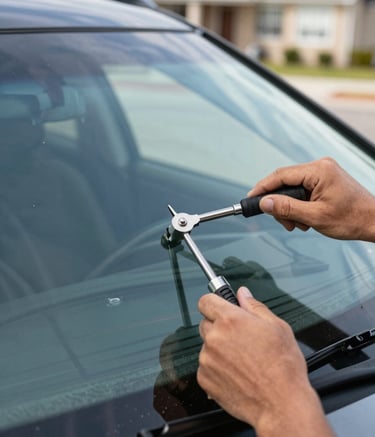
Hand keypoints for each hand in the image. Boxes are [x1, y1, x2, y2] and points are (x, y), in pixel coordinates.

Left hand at [197, 287, 333, 436]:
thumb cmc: (283, 366)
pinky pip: (206, 367)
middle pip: (205, 323)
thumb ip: (255, 306)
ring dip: (219, 349)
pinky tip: (237, 374)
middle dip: (219, 327)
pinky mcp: (205, 379)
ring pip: (207, 346)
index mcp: (230, 320)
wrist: (281, 404)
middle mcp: (215, 337)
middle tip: (240, 338)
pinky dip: (217, 369)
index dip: (214, 303)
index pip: (206, 301)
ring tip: (243, 360)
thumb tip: (243, 294)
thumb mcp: (277, 327)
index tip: (220, 308)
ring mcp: (207, 359)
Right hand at [248, 157, 374, 241]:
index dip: (263, 188)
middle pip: (285, 182)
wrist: (373, 221)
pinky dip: (299, 206)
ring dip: (290, 208)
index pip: (281, 175)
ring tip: (299, 224)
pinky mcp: (324, 180)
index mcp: (319, 171)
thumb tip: (265, 202)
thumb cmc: (352, 218)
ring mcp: (323, 173)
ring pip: (292, 189)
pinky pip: (302, 190)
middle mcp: (320, 167)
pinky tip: (305, 219)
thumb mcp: (315, 216)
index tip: (251, 198)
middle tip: (285, 222)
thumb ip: (287, 208)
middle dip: (280, 204)